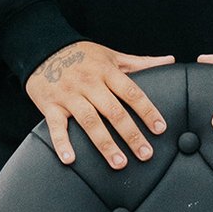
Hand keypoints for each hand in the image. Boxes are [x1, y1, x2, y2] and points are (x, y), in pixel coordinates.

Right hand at [25, 42, 172, 167]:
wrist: (42, 48)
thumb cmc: (82, 55)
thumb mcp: (111, 55)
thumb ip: (141, 63)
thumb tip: (170, 60)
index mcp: (106, 71)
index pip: (131, 93)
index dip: (147, 111)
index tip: (160, 128)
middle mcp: (89, 83)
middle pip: (113, 111)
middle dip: (131, 134)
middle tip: (146, 154)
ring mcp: (68, 95)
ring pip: (89, 122)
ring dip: (105, 144)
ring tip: (119, 163)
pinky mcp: (50, 105)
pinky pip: (56, 127)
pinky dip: (62, 143)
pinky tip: (71, 160)